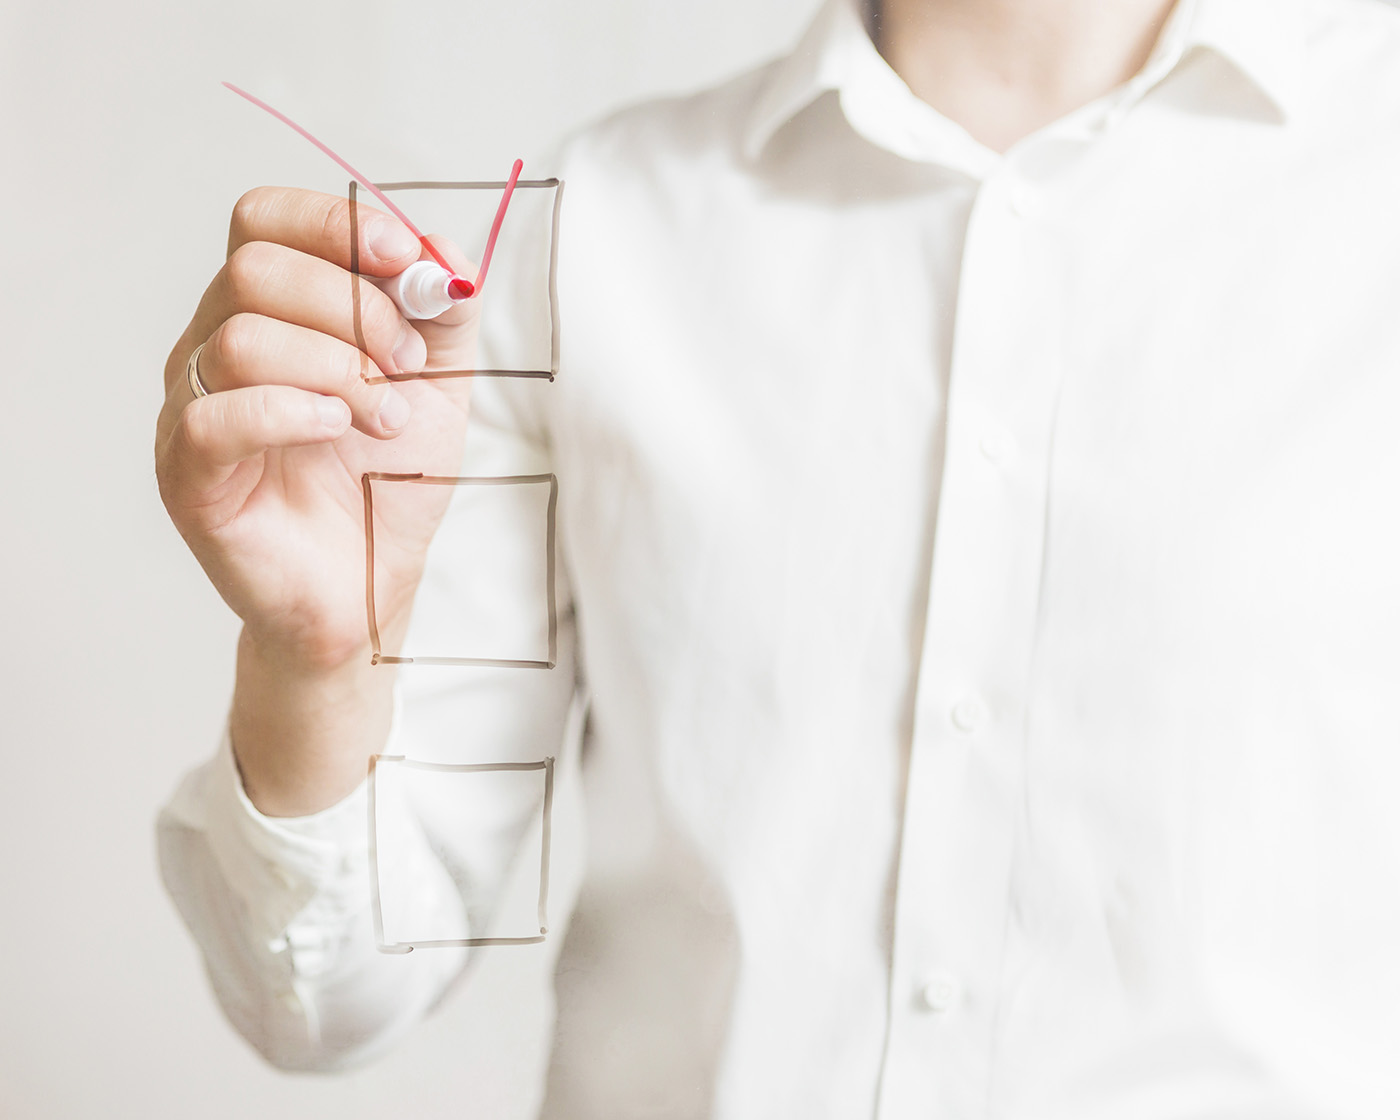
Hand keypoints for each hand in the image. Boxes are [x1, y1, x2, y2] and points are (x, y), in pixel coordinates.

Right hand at [156, 186, 476, 671]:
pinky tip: (336, 433)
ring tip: (382, 419)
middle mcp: (215, 345)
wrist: (370, 583)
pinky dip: (292, 413)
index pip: (264, 219)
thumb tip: (442, 250)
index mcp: (270, 309)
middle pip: (255, 268)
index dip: (334, 224)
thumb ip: (444, 312)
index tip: (404, 261)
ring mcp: (192, 406)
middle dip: (353, 308)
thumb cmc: (388, 481)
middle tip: (405, 364)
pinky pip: (215, 416)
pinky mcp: (187, 472)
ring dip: (337, 371)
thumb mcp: (441, 382)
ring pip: (241, 338)